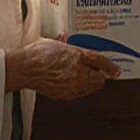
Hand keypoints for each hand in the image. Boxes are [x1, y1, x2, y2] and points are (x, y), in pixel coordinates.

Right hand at [5, 39, 120, 99]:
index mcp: (77, 56)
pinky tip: (74, 82)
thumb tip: (88, 56)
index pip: (100, 61)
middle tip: (97, 72)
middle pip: (100, 79)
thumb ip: (76, 52)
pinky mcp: (66, 94)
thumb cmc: (39, 53)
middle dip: (100, 75)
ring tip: (83, 76)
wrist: (24, 68)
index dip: (110, 66)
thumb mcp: (61, 45)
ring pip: (92, 88)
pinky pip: (81, 93)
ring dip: (91, 83)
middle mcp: (77, 72)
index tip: (115, 70)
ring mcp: (72, 85)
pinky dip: (81, 89)